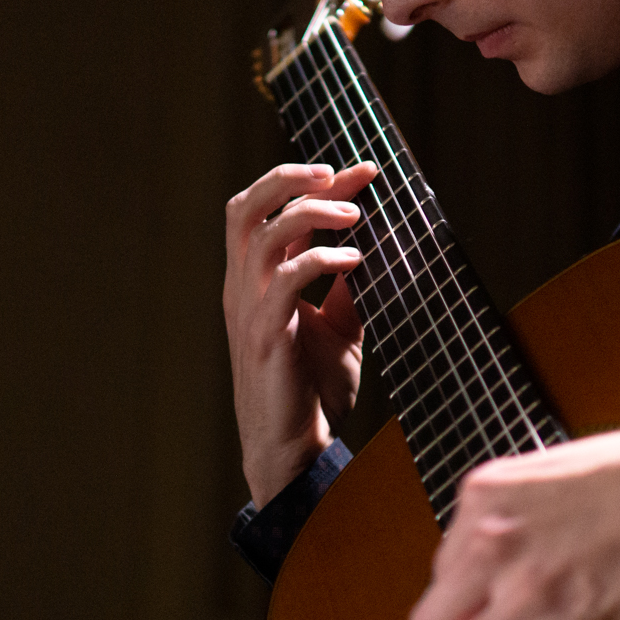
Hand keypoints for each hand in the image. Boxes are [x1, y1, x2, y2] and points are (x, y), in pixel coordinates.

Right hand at [223, 161, 380, 506]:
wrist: (294, 448)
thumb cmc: (311, 389)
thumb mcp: (338, 327)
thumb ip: (347, 288)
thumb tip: (376, 247)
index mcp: (254, 281)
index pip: (270, 212)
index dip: (310, 183)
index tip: (363, 170)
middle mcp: (244, 288)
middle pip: (244, 208)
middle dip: (289, 179)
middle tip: (335, 175)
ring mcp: (250, 311)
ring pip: (263, 234)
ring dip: (311, 215)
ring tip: (354, 217)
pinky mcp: (267, 336)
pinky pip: (286, 281)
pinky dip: (322, 260)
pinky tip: (355, 262)